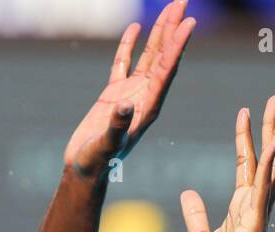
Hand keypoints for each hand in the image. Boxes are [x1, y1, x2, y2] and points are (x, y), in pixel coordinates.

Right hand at [63, 1, 196, 177]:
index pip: (167, 71)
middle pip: (163, 58)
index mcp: (148, 108)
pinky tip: (134, 29)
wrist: (85, 171)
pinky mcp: (114, 96)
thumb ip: (117, 126)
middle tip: (183, 2)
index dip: (177, 46)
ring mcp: (130, 95)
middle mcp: (144, 98)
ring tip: (170, 8)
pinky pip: (124, 64)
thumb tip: (125, 105)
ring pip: (149, 57)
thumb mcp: (107, 146)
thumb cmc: (97, 163)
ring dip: (159, 33)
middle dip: (173, 30)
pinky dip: (129, 46)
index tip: (189, 22)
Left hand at [180, 96, 274, 231]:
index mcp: (242, 206)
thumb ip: (196, 214)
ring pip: (273, 168)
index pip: (247, 163)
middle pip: (268, 158)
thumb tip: (188, 193)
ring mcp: (258, 212)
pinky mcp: (256, 223)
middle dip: (273, 128)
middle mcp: (255, 205)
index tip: (245, 111)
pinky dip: (269, 166)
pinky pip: (264, 189)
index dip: (246, 137)